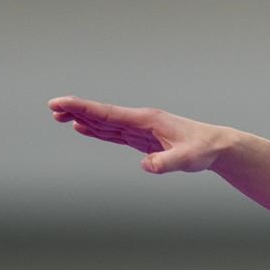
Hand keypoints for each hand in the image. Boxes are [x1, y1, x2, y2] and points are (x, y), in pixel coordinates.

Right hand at [48, 96, 230, 173]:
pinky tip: (83, 127)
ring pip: (106, 123)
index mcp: (146, 120)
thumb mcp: (187, 159)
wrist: (217, 147)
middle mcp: (141, 121)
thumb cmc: (203, 150)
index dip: (83, 108)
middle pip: (103, 115)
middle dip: (77, 110)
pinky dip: (98, 129)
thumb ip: (166, 163)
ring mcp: (141, 129)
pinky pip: (115, 132)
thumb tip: (146, 166)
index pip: (109, 113)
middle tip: (52, 108)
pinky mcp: (143, 139)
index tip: (61, 104)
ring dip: (83, 119)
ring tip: (59, 116)